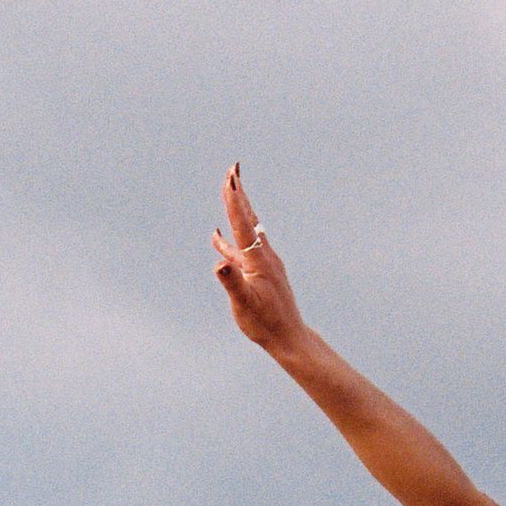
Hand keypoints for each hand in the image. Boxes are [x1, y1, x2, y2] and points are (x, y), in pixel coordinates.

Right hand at [211, 163, 302, 350]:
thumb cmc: (265, 323)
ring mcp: (263, 262)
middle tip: (233, 168)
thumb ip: (231, 282)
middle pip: (248, 217)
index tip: (230, 178)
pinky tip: (218, 236)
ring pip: (246, 229)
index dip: (234, 199)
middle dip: (238, 192)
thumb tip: (220, 263)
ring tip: (230, 190)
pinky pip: (242, 248)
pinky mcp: (261, 271)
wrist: (288, 336)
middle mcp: (263, 255)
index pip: (242, 223)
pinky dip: (230, 238)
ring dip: (237, 209)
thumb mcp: (244, 304)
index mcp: (258, 259)